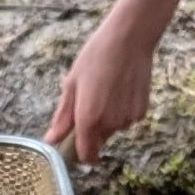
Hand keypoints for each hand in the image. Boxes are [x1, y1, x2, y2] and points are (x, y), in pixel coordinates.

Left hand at [47, 2, 159, 163]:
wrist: (129, 39)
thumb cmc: (96, 57)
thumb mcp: (72, 84)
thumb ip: (63, 117)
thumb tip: (52, 140)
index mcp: (89, 118)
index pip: (86, 155)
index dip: (80, 155)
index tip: (74, 145)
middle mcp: (110, 124)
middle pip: (98, 140)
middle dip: (92, 129)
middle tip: (90, 101)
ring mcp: (128, 119)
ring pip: (113, 128)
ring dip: (108, 118)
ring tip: (107, 89)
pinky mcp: (141, 111)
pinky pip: (127, 119)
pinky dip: (122, 110)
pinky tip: (121, 88)